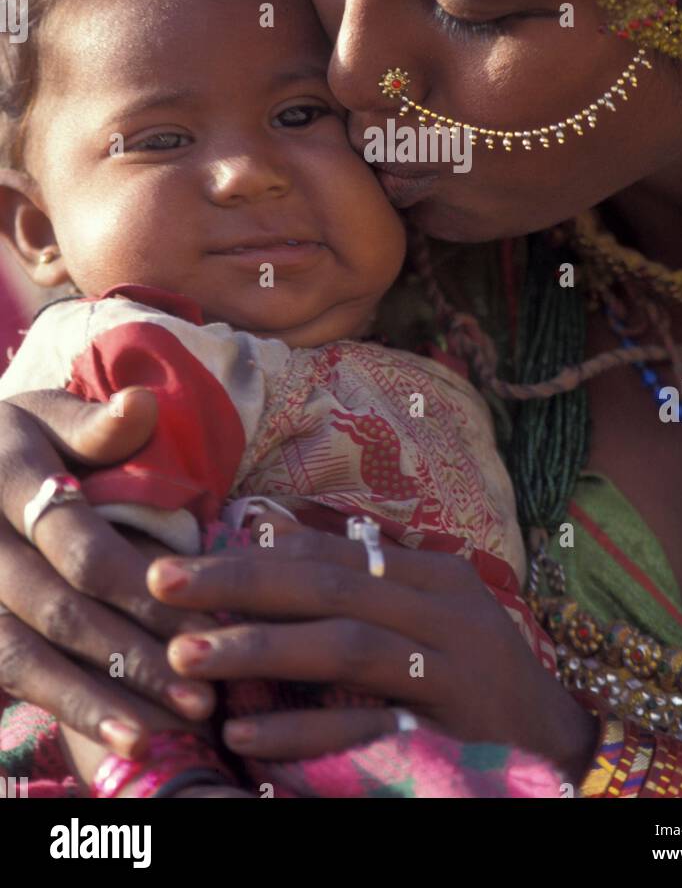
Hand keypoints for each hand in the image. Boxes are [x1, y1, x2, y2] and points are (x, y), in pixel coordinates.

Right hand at [0, 389, 217, 756]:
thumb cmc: (25, 439)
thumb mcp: (51, 414)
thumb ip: (96, 424)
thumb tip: (141, 404)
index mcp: (9, 474)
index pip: (78, 544)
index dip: (141, 588)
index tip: (205, 621)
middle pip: (56, 609)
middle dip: (132, 656)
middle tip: (201, 697)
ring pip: (23, 655)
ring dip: (95, 699)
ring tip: (161, 732)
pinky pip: (10, 672)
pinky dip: (64, 705)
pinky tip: (118, 733)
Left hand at [148, 519, 598, 782]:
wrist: (558, 741)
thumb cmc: (478, 673)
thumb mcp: (430, 614)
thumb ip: (365, 582)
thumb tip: (273, 542)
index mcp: (432, 575)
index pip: (332, 552)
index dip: (256, 553)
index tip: (188, 559)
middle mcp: (443, 610)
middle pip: (328, 584)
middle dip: (239, 582)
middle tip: (163, 584)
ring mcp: (448, 669)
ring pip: (342, 645)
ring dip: (259, 646)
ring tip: (187, 654)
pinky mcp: (446, 729)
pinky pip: (366, 725)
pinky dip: (303, 728)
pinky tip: (247, 733)